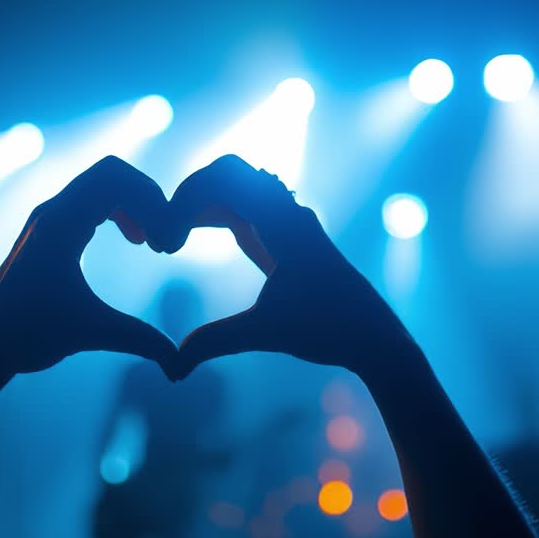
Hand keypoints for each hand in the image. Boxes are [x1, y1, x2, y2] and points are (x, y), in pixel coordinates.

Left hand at [0, 156, 176, 429]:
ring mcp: (47, 219)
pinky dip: (118, 209)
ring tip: (150, 241)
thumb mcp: (92, 333)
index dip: (152, 201)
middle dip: (147, 197)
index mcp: (61, 224)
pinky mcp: (48, 231)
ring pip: (100, 183)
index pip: (116, 179)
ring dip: (133, 203)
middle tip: (164, 237)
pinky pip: (90, 199)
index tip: (164, 244)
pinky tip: (133, 241)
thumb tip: (179, 365)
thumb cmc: (30, 335)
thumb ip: (140, 340)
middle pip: (111, 172)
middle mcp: (52, 212)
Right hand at [165, 155, 405, 378]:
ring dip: (201, 203)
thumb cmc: (327, 330)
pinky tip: (191, 237)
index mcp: (283, 222)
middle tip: (165, 232)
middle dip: (189, 195)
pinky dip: (214, 214)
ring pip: (237, 188)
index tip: (168, 244)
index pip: (224, 180)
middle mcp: (287, 213)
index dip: (185, 201)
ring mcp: (288, 222)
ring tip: (172, 240)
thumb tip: (174, 365)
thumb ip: (218, 341)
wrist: (373, 337)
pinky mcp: (287, 238)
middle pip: (228, 172)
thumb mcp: (266, 334)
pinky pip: (245, 208)